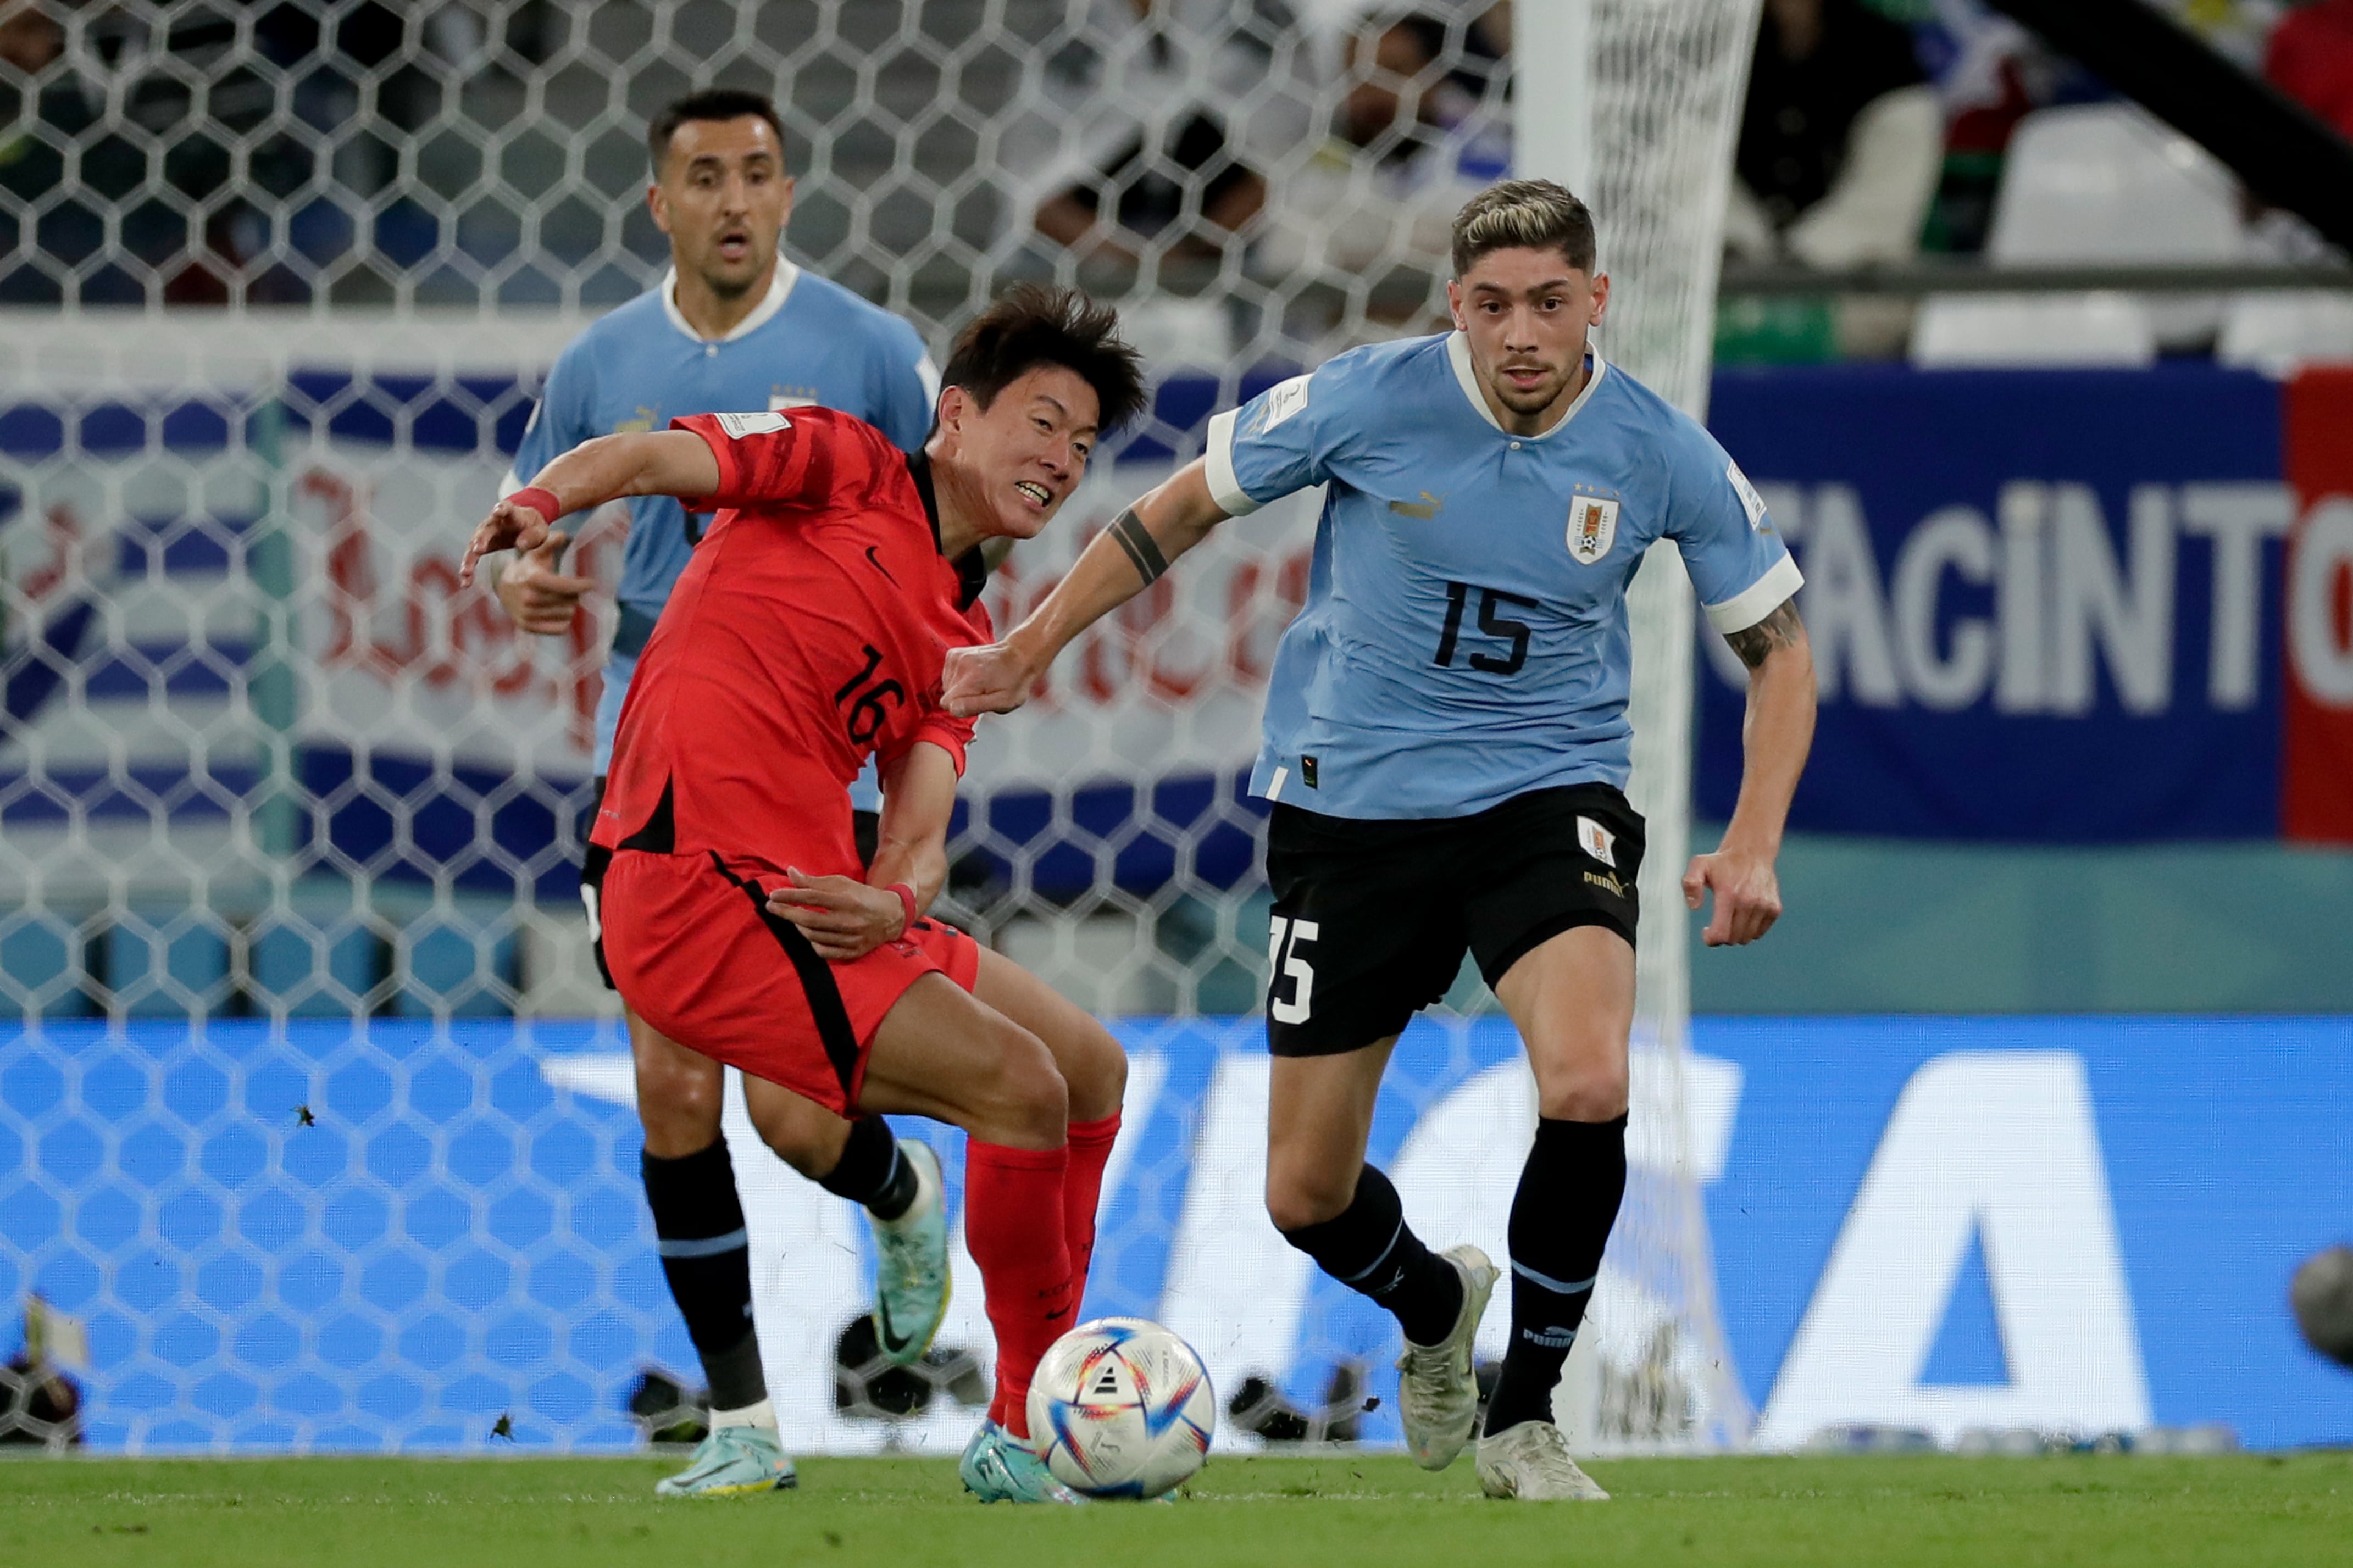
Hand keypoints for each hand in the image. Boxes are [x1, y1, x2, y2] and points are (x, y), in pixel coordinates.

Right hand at [460, 496, 556, 588]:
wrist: (523, 525)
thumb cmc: (533, 526)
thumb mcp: (540, 530)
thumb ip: (532, 535)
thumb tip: (520, 544)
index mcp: (511, 514)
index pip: (505, 508)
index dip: (502, 509)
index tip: (498, 511)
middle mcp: (493, 522)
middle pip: (485, 529)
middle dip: (481, 539)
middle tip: (478, 550)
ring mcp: (484, 533)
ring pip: (473, 545)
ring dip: (469, 559)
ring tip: (466, 573)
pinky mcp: (481, 545)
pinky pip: (472, 557)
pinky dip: (468, 569)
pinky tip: (465, 582)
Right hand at [491, 530, 594, 634]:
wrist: (504, 589)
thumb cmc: (528, 568)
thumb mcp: (536, 553)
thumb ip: (549, 543)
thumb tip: (563, 535)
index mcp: (532, 579)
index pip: (565, 586)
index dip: (581, 585)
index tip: (592, 583)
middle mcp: (528, 598)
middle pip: (569, 600)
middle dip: (575, 593)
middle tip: (572, 589)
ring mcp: (527, 615)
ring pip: (567, 614)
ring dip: (569, 606)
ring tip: (562, 599)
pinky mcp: (527, 627)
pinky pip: (560, 628)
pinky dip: (564, 620)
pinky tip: (559, 611)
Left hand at [766, 867, 906, 961]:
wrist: (891, 916)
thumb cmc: (861, 896)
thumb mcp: (841, 883)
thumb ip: (814, 881)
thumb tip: (790, 873)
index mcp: (846, 900)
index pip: (811, 897)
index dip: (789, 895)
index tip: (773, 895)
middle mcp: (849, 920)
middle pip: (808, 919)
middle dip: (785, 913)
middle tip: (771, 907)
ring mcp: (851, 939)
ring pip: (814, 936)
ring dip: (799, 927)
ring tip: (794, 919)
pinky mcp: (853, 952)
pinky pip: (824, 952)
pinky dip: (813, 944)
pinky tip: (810, 935)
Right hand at [942, 641, 1043, 717]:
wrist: (1018, 656)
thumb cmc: (1015, 681)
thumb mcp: (1003, 702)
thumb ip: (976, 706)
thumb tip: (954, 709)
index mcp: (972, 678)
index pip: (948, 704)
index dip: (963, 708)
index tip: (978, 702)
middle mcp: (960, 665)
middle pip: (947, 696)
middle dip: (962, 698)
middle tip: (982, 692)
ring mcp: (955, 657)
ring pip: (946, 686)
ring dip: (960, 688)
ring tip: (980, 682)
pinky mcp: (952, 654)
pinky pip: (947, 676)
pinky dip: (958, 678)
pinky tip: (974, 675)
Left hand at [1682, 842, 1782, 946]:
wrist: (1752, 851)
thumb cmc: (1721, 862)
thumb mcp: (1699, 865)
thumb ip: (1690, 884)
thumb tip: (1695, 907)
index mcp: (1729, 894)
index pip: (1721, 934)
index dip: (1711, 939)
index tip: (1706, 931)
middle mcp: (1749, 902)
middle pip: (1733, 939)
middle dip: (1722, 936)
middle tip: (1717, 923)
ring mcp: (1764, 906)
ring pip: (1747, 938)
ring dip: (1736, 934)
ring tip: (1729, 919)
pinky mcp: (1774, 908)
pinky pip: (1759, 933)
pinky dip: (1750, 930)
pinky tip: (1742, 917)